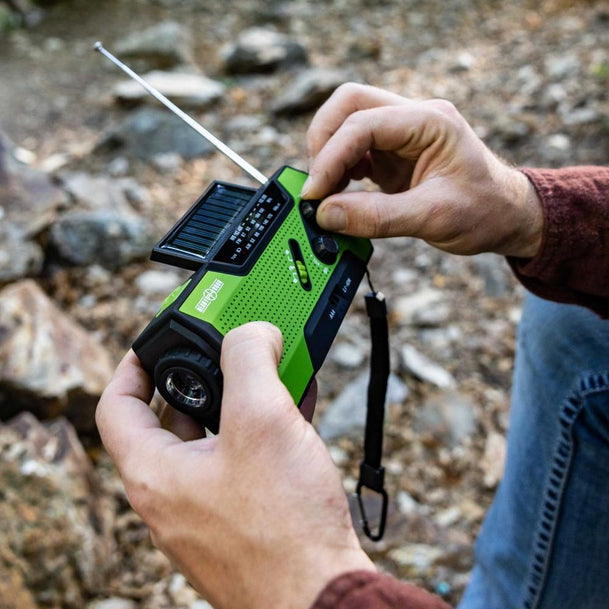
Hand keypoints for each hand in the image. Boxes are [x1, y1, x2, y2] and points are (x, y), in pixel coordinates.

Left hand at [96, 322, 373, 608]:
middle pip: (174, 419)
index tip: (155, 341)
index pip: (118, 405)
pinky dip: (264, 430)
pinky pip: (246, 460)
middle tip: (230, 353)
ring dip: (244, 402)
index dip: (133, 364)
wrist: (320, 595)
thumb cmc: (282, 525)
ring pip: (217, 439)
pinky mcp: (244, 521)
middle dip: (206, 378)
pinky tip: (297, 410)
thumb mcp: (260, 418)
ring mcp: (209, 511)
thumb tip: (254, 332)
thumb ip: (249, 359)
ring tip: (275, 376)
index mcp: (156, 473)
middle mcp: (175, 496)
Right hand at [302, 83, 542, 257]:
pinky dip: (340, 169)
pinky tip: (342, 192)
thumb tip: (326, 215)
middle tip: (316, 183)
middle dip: (323, 141)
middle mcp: (414, 118)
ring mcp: (402, 134)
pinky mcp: (394, 154)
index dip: (331, 157)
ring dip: (329, 155)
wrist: (506, 217)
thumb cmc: (484, 211)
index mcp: (430, 121)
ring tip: (327, 192)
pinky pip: (355, 149)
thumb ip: (377, 217)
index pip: (363, 122)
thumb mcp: (433, 217)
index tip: (315, 193)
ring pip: (347, 123)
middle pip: (349, 104)